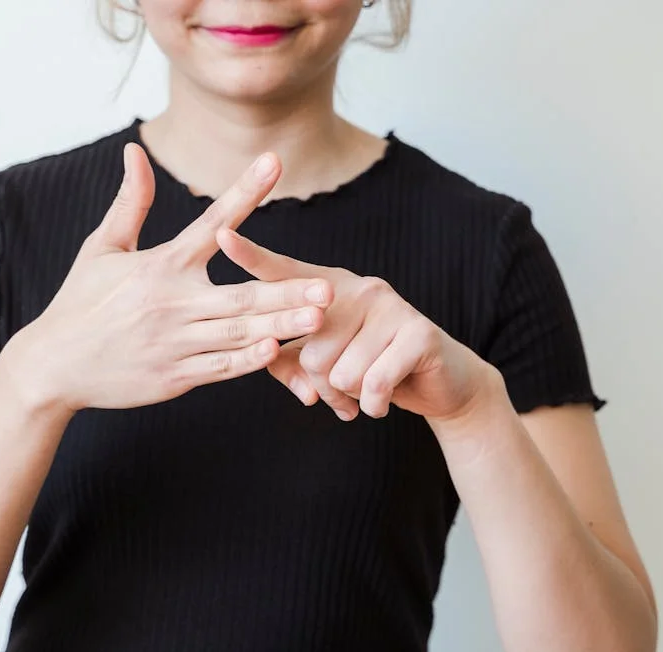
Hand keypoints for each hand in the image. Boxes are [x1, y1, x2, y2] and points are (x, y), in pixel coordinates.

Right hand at [13, 145, 334, 414]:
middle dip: (286, 291)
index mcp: (159, 266)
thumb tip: (134, 151)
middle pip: (239, 295)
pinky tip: (277, 352)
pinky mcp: (175, 377)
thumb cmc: (81, 303)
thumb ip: (131, 202)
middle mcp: (171, 303)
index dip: (244, 192)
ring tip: (318, 317)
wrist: (53, 366)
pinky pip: (220, 368)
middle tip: (327, 285)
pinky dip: (247, 361)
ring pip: (237, 334)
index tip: (274, 163)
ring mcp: (175, 343)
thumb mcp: (102, 249)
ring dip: (280, 326)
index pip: (210, 222)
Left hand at [217, 228, 500, 423]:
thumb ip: (288, 361)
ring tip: (366, 390)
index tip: (222, 236)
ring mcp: (391, 307)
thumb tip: (272, 368)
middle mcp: (360, 289)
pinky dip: (373, 404)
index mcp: (331, 289)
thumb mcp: (327, 363)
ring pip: (340, 372)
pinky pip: (373, 383)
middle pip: (310, 351)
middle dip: (323, 386)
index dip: (253, 258)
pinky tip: (382, 400)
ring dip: (350, 397)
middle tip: (342, 391)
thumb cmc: (372, 368)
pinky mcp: (419, 333)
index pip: (286, 273)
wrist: (440, 384)